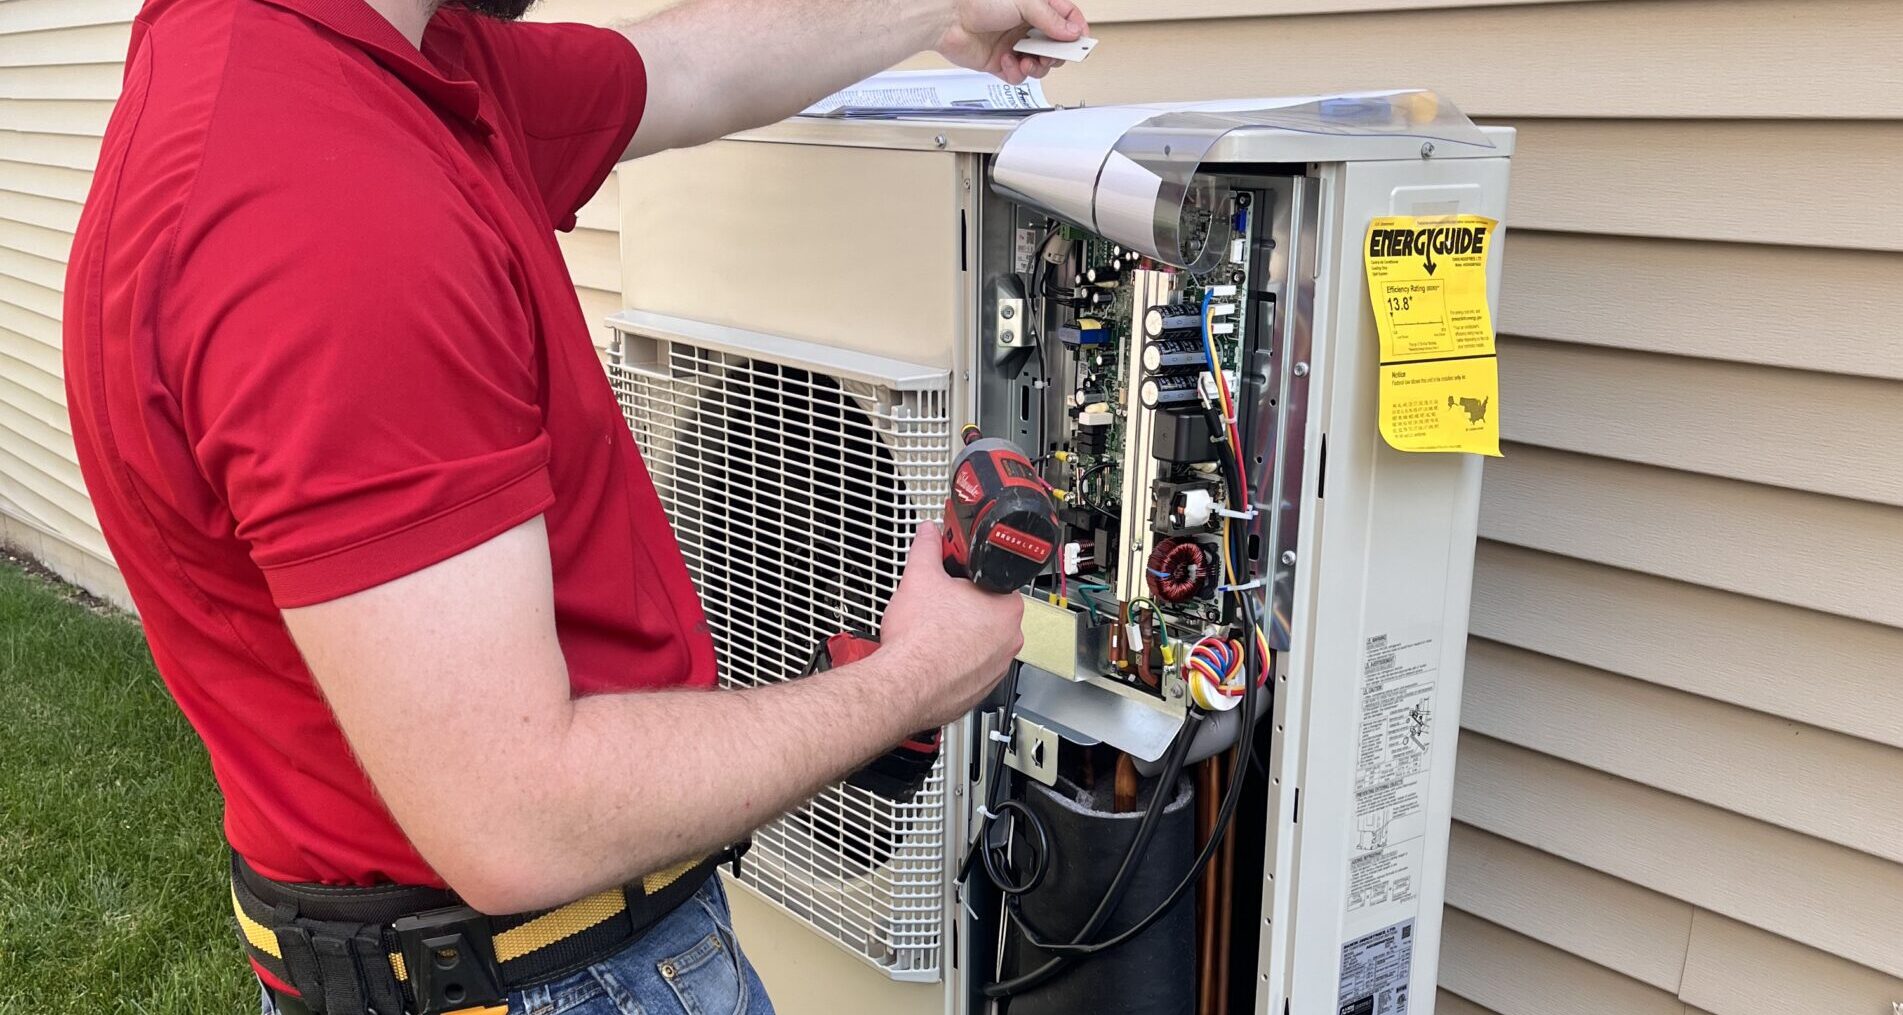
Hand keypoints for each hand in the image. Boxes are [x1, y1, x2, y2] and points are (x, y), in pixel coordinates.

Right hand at [878, 521, 1025, 728]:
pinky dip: (954, 662)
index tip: (952, 578)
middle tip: (936, 606)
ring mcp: (997, 668)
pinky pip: (969, 668)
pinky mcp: (980, 689)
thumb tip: (928, 533)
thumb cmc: (919, 639)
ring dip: (959, 636)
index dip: (968, 577)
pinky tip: (932, 656)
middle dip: (962, 607)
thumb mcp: (919, 577)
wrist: (904, 685)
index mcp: (1006, 607)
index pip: (993, 582)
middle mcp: (1010, 639)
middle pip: (986, 613)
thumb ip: (927, 548)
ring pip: (979, 642)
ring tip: (932, 632)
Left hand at [937, 0, 1088, 84]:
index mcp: (1035, 7)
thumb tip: (1072, 32)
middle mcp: (1025, 26)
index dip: (1076, 31)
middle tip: (1052, 55)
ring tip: (1029, 62)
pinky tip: (1009, 63)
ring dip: (1037, 67)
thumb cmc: (977, 1)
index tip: (1080, 42)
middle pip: (1055, 47)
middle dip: (1056, 54)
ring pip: (1038, 65)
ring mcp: (1014, 45)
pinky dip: (1016, 73)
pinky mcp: (1000, 63)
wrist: (947, 19)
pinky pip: (1018, 76)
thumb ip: (1050, 19)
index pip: (1066, 20)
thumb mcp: (1023, 2)